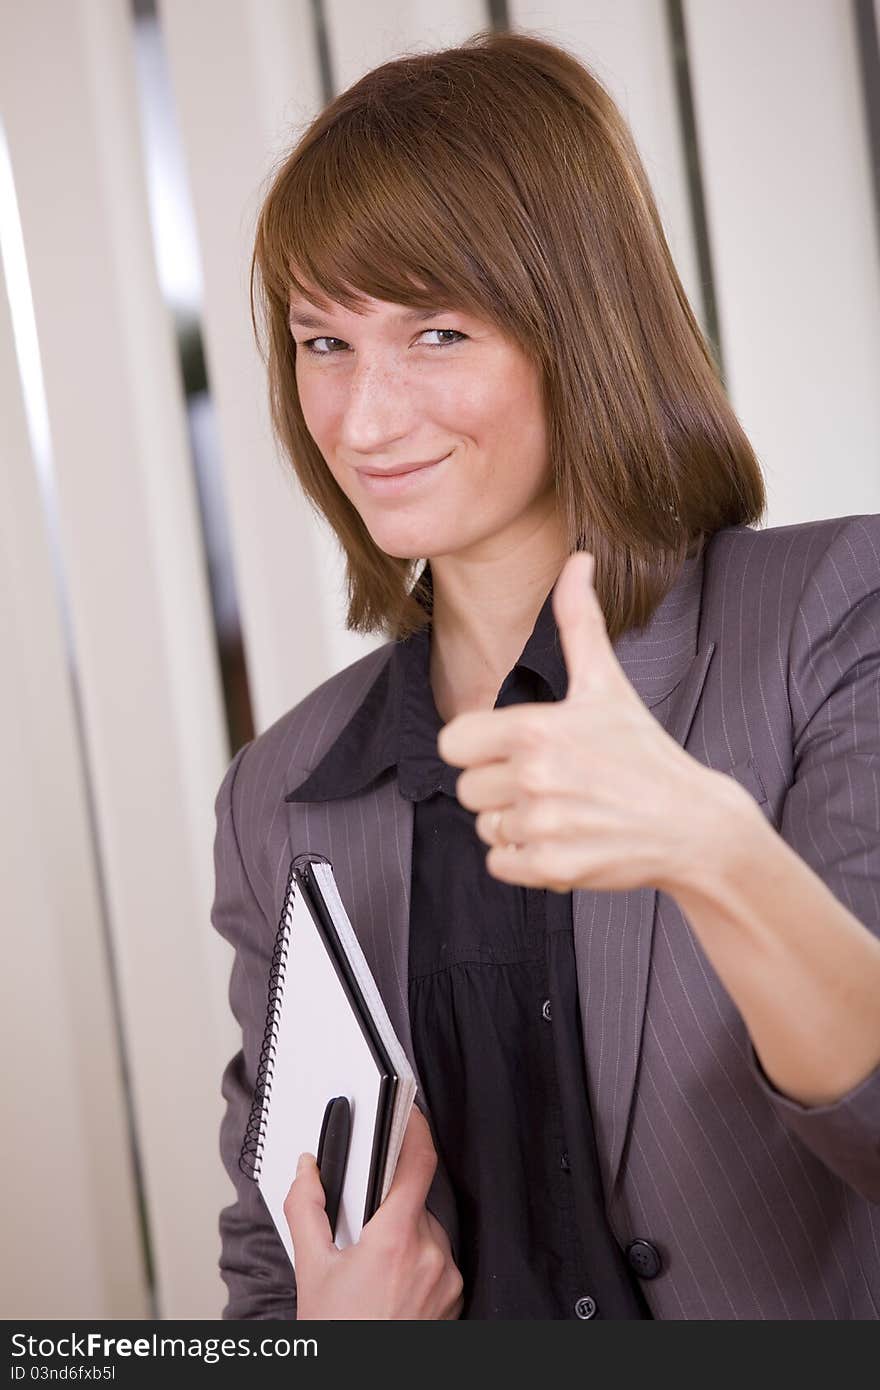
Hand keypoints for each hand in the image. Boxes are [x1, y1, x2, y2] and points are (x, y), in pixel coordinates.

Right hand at [284, 1103, 463, 1319]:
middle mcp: (431, 1255)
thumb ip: (306, 1208)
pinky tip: (392, 1286)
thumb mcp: (311, 1270)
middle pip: (416, 1200)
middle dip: (389, 1205)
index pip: (419, 1163)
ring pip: (428, 1230)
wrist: (361, 1388)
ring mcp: (448, 1279)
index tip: (407, 1113)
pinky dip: (418, 1261)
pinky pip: (439, 1259)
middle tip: (361, 1231)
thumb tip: (308, 1170)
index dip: (415, 1129)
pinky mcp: (456, 1298)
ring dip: (404, 1235)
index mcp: (394, 1240)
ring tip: (373, 1270)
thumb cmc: (340, 1334)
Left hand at [437, 551, 717, 895]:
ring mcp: (543, 826)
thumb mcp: (607, 683)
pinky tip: (564, 839)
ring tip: (561, 810)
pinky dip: (525, 859)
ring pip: (486, 827)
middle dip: (499, 788)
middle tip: (547, 782)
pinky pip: (500, 864)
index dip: (478, 747)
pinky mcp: (552, 869)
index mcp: (537, 729)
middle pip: (466, 790)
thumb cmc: (644, 753)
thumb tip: (577, 561)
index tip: (511, 748)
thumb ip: (578, 621)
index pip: (454, 743)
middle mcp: (535, 778)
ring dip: (514, 824)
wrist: (693, 824)